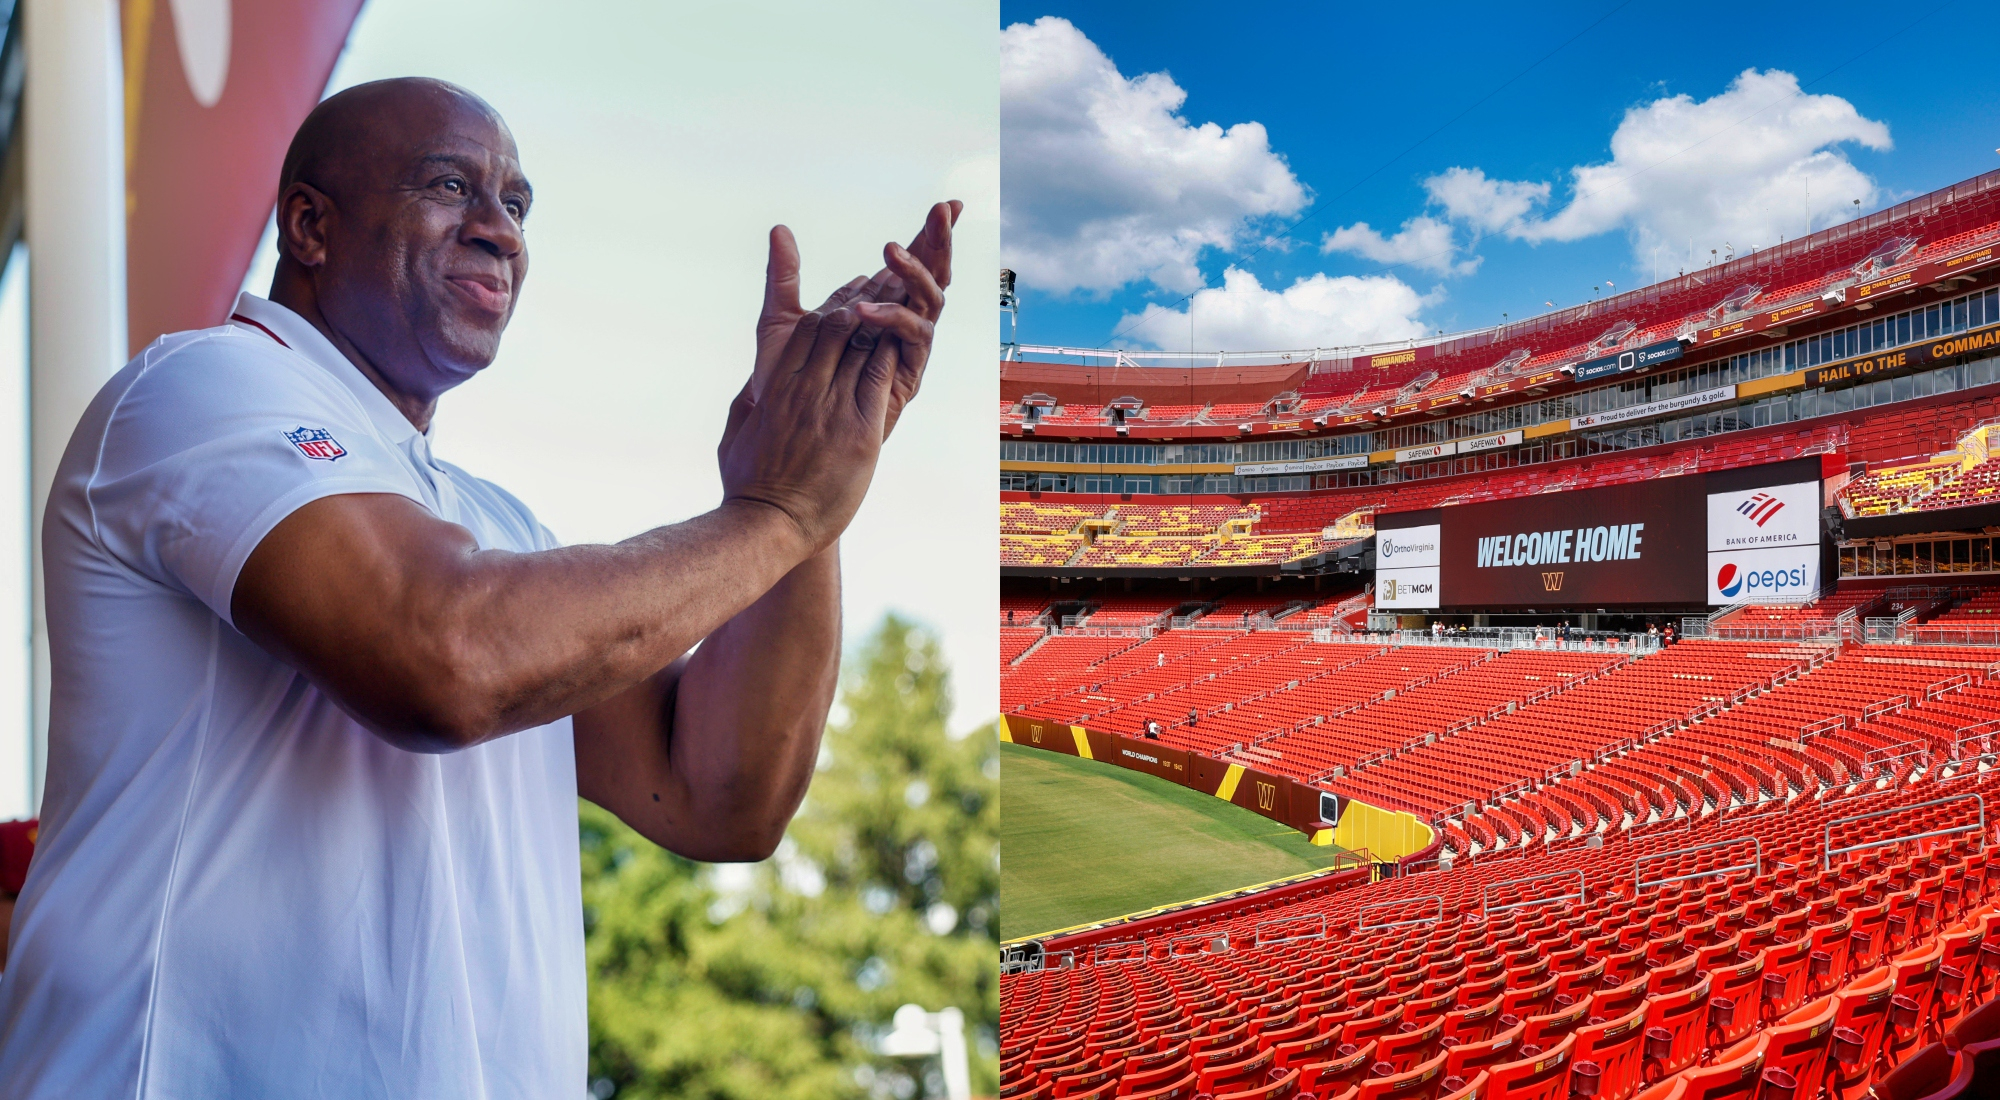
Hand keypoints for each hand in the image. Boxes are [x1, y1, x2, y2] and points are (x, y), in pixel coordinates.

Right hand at [718, 306, 888, 556]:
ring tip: (898, 313)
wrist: (768, 525)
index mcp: (776, 387)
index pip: (807, 330)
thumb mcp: (736, 437)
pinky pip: (879, 379)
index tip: (846, 310)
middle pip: (838, 329)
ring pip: (862, 347)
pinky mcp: (862, 432)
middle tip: (881, 303)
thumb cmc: (747, 488)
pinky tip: (903, 345)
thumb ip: (746, 407)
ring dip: (882, 328)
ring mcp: (834, 409)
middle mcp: (805, 390)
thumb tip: (753, 390)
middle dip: (861, 311)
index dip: (830, 312)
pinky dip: (891, 357)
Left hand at [750, 201, 958, 419]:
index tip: (947, 203)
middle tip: (944, 210)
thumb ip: (783, 278)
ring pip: (930, 301)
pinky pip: (916, 339)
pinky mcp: (904, 375)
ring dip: (918, 271)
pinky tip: (867, 308)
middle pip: (930, 276)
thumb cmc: (785, 387)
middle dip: (939, 242)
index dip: (928, 234)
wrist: (788, 441)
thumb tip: (779, 229)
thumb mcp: (780, 323)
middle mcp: (897, 325)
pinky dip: (897, 318)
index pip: (909, 263)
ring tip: (890, 250)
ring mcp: (903, 349)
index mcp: (876, 306)